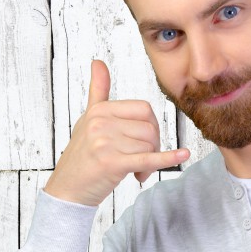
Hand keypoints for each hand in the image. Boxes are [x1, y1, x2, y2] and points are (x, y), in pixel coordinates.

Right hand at [43, 60, 188, 206]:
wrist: (67, 190)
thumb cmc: (82, 155)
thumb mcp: (89, 119)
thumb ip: (98, 91)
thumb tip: (98, 62)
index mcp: (100, 110)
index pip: (144, 109)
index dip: (151, 126)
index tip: (141, 142)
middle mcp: (101, 123)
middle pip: (150, 128)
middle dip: (152, 146)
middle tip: (140, 161)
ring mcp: (105, 143)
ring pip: (150, 146)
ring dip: (149, 163)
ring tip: (135, 172)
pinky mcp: (112, 164)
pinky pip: (148, 159)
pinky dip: (168, 159)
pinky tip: (183, 155)